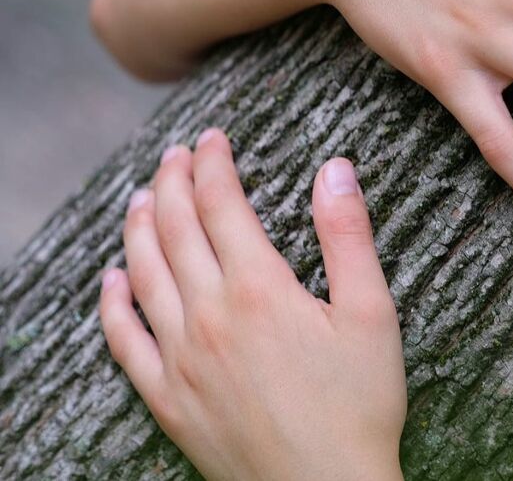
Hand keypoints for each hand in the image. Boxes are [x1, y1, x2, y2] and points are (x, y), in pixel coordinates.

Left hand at [98, 129, 405, 480]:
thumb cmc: (359, 404)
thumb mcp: (371, 313)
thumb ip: (349, 236)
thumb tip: (336, 169)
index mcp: (260, 289)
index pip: (222, 204)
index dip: (214, 164)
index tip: (213, 138)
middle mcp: (209, 315)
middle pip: (177, 229)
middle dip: (174, 181)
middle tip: (176, 154)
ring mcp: (180, 358)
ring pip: (143, 274)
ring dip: (139, 226)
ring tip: (143, 197)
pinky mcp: (167, 398)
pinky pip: (124, 340)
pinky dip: (112, 303)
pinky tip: (111, 279)